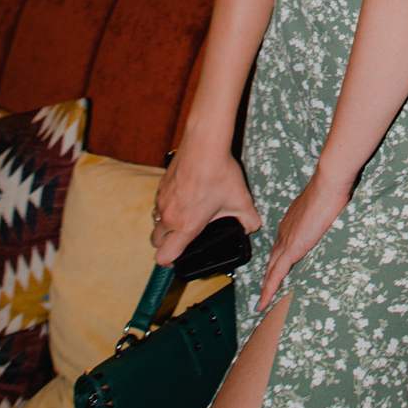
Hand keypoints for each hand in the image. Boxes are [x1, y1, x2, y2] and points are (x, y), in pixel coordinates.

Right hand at [152, 146, 260, 267]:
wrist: (204, 144)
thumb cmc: (219, 172)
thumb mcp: (241, 200)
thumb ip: (249, 220)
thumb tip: (252, 228)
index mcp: (186, 226)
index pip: (164, 257)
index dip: (170, 263)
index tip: (178, 260)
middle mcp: (169, 216)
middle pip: (155, 242)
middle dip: (166, 244)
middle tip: (181, 239)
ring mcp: (162, 200)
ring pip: (155, 222)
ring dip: (165, 225)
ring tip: (183, 218)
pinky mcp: (160, 186)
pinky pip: (158, 204)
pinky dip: (166, 206)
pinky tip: (183, 198)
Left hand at [257, 165, 353, 311]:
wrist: (328, 184)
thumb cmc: (331, 190)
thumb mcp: (326, 205)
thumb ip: (324, 215)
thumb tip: (333, 217)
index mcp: (292, 220)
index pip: (281, 244)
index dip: (277, 258)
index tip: (275, 269)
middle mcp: (285, 230)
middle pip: (273, 258)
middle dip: (268, 275)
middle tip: (264, 292)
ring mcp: (286, 240)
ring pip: (271, 268)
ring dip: (266, 285)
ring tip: (263, 302)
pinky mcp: (291, 249)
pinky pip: (276, 274)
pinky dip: (269, 290)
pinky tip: (264, 303)